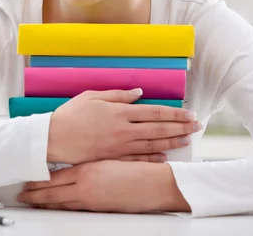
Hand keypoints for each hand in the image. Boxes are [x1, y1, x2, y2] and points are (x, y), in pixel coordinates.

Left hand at [17, 160, 190, 212]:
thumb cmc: (134, 169)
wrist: (153, 184)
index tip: (26, 183)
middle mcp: (84, 187)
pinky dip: (61, 208)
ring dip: (45, 204)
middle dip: (34, 196)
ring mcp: (90, 201)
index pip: (53, 178)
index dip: (37, 182)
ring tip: (32, 203)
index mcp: (85, 171)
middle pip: (52, 194)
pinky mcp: (98, 209)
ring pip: (60, 204)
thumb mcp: (107, 158)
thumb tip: (73, 165)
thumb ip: (88, 162)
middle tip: (21, 197)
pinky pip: (73, 209)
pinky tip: (55, 208)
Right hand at [47, 89, 200, 163]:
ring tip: (187, 140)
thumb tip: (138, 93)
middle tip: (198, 126)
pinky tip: (165, 157)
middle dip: (181, 127)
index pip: (154, 112)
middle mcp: (123, 130)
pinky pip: (138, 159)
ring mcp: (119, 146)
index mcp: (119, 112)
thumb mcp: (92, 97)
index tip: (189, 113)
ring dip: (173, 142)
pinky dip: (153, 158)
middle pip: (159, 129)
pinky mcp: (113, 158)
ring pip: (152, 145)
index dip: (174, 113)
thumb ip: (117, 95)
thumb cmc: (70, 115)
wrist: (53, 138)